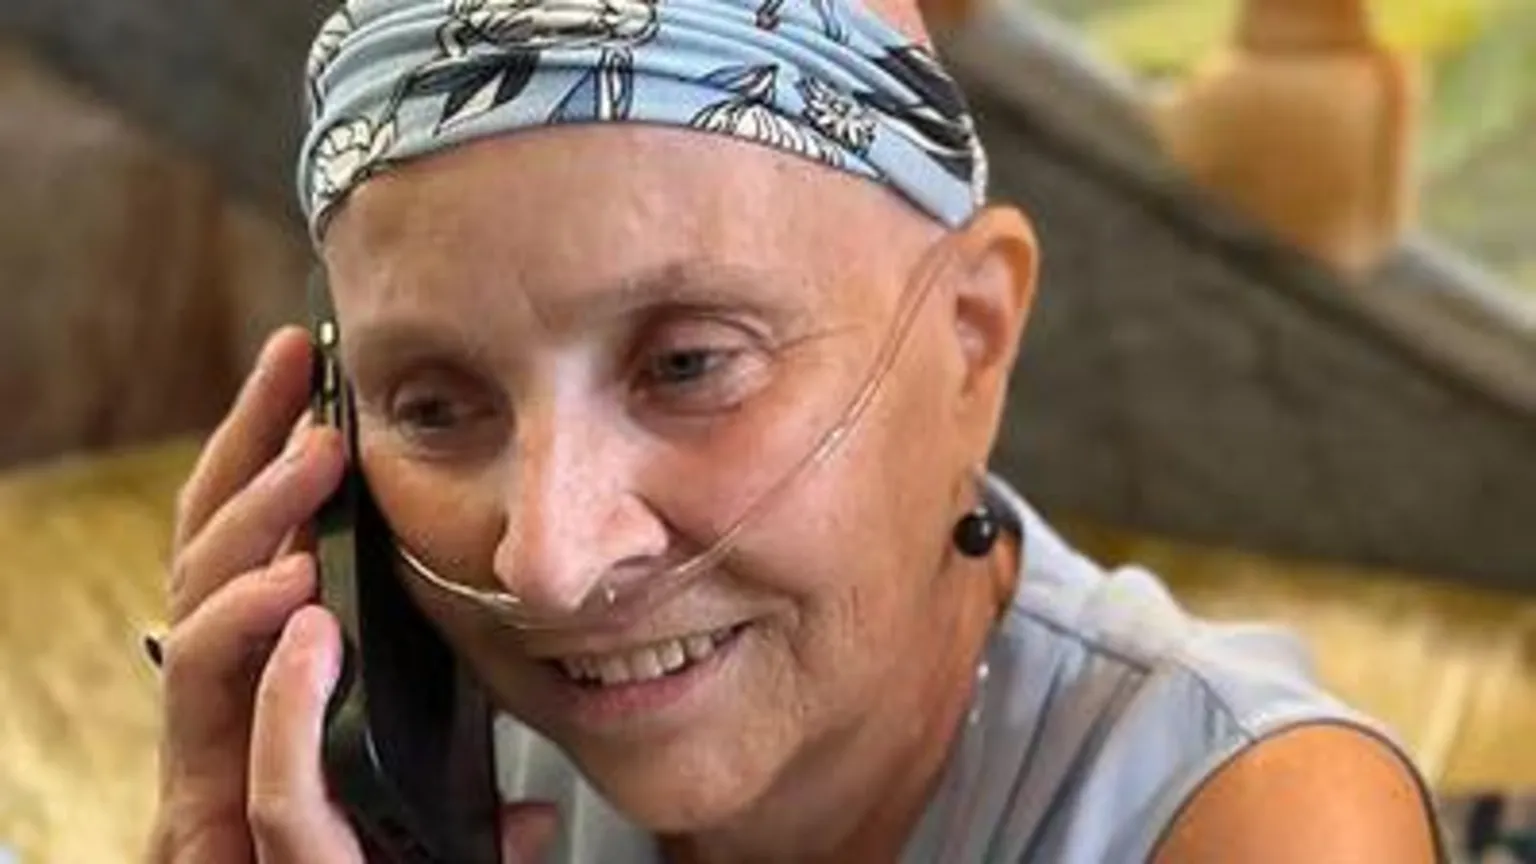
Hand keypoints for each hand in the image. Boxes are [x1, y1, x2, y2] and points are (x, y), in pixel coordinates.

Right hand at [146, 326, 557, 862]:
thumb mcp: (429, 811)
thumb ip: (461, 774)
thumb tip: (532, 804)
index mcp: (263, 703)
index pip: (246, 558)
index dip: (256, 459)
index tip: (298, 367)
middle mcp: (223, 738)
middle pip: (203, 579)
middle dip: (245, 472)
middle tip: (306, 396)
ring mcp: (215, 792)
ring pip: (198, 658)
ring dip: (253, 550)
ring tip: (313, 473)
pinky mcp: (228, 853)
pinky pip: (255, 772)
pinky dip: (283, 696)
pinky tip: (307, 618)